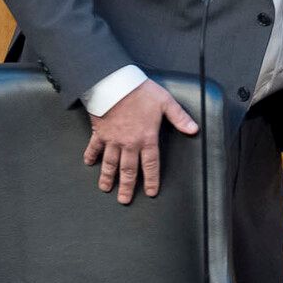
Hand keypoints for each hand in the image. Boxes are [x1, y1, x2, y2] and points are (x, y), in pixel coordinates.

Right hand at [84, 79, 198, 203]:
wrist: (114, 83)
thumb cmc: (140, 91)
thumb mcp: (165, 102)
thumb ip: (179, 118)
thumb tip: (194, 129)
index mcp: (147, 138)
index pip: (151, 164)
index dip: (151, 180)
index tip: (150, 192)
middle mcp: (129, 143)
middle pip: (128, 170)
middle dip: (127, 186)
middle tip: (125, 200)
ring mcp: (113, 139)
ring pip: (110, 163)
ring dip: (108, 177)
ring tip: (105, 188)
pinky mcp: (100, 132)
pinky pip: (94, 147)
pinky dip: (91, 155)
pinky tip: (88, 163)